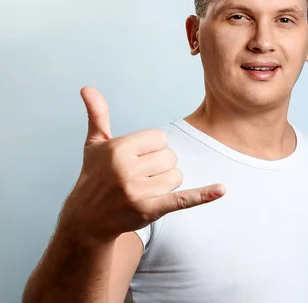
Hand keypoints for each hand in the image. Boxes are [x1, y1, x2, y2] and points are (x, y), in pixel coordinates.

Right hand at [58, 86, 225, 243]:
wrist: (86, 221)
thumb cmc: (94, 177)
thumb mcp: (94, 145)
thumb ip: (97, 114)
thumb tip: (87, 87)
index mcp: (118, 148)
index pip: (160, 139)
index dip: (152, 149)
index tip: (135, 160)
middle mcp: (126, 168)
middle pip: (170, 157)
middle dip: (159, 167)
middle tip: (137, 178)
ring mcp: (137, 191)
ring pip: (177, 176)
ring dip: (165, 184)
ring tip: (142, 191)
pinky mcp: (148, 210)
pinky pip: (181, 199)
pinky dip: (203, 195)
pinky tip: (221, 189)